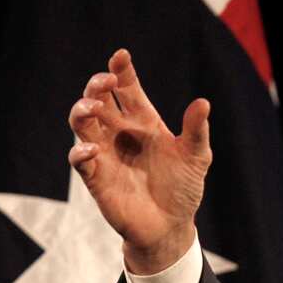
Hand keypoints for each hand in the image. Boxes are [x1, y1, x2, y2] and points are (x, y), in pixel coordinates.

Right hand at [67, 49, 211, 273]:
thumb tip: (203, 103)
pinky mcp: (96, 177)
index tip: (121, 56)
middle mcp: (120, 133)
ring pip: (81, 123)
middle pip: (99, 100)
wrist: (172, 226)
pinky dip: (80, 152)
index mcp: (143, 122)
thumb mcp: (196, 158)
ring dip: (82, 111)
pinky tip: (91, 150)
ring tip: (92, 107)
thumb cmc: (183, 188)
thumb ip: (196, 131)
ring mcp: (105, 153)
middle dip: (97, 86)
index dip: (122, 71)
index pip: (127, 89)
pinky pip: (79, 160)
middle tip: (106, 81)